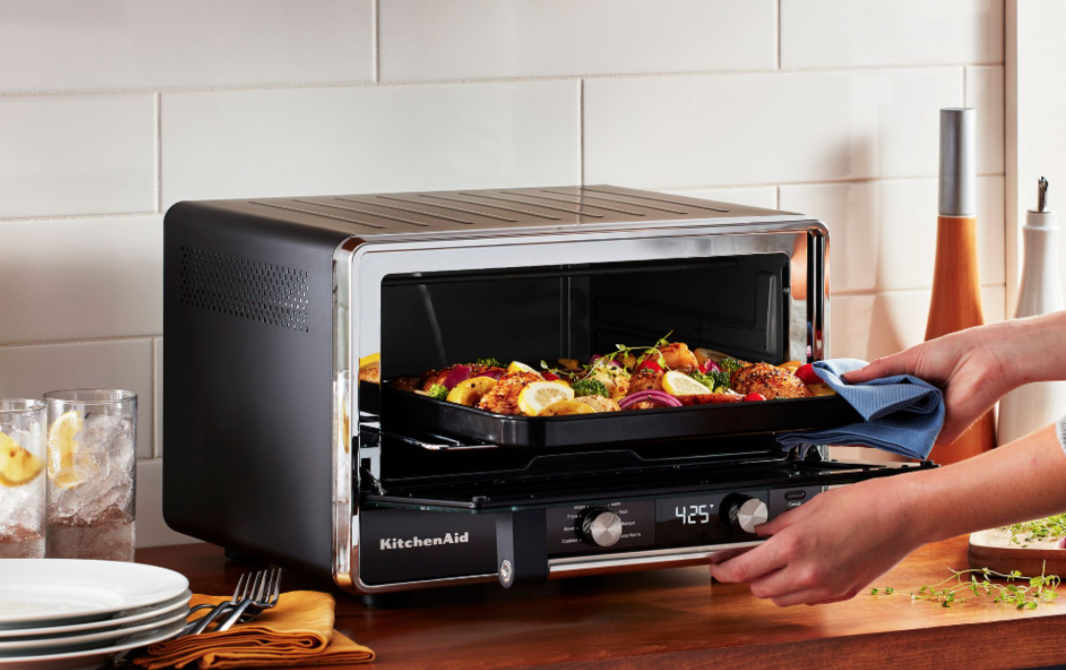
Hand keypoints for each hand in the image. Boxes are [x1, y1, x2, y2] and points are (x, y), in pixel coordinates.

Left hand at [708, 478, 924, 606]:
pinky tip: (800, 570)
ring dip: (770, 586)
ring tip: (773, 564)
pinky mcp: (842, 594)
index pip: (743, 570)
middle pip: (759, 590)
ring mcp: (826, 588)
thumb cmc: (862, 504)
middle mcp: (808, 573)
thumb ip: (778, 523)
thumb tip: (757, 532)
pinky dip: (796, 589)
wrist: (901, 516)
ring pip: (781, 600)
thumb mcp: (809, 506)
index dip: (723, 569)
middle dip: (746, 577)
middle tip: (745, 560)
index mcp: (794, 546)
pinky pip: (806, 600)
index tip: (717, 565)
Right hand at [840, 324, 1012, 444]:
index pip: (876, 402)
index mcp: (910, 389)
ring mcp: (926, 423)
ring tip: (846, 421)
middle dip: (857, 419)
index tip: (835, 403)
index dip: (856, 404)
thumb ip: (876, 372)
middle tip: (832, 417)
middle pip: (881, 419)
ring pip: (891, 431)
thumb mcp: (906, 359)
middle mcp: (917, 408)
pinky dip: (890, 434)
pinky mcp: (937, 434)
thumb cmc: (957, 353)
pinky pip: (909, 438)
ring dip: (870, 427)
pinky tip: (872, 428)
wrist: (986, 359)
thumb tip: (847, 378)